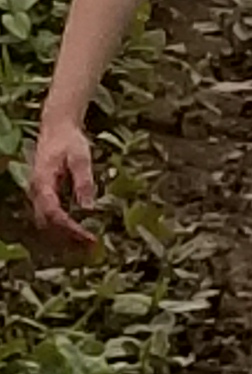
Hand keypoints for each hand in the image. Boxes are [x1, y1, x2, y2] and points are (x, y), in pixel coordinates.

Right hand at [26, 114, 97, 250]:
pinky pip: (50, 217)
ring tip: (88, 244)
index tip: (87, 236)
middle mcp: (36, 193)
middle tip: (91, 246)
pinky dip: (63, 228)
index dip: (69, 228)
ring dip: (65, 236)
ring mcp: (38, 195)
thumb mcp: (81, 157)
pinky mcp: (45, 196)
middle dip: (67, 238)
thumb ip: (84, 181)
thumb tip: (88, 208)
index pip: (52, 213)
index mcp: (42, 183)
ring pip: (47, 224)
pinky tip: (80, 232)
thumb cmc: (69, 140)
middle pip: (47, 224)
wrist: (57, 127)